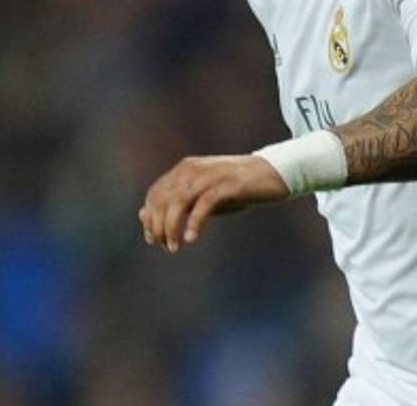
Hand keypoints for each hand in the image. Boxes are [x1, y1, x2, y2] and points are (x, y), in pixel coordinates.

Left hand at [139, 155, 288, 251]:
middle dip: (158, 226)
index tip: (154, 240)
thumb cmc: (237, 188)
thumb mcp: (204, 197)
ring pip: (179, 201)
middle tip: (165, 246)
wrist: (273, 174)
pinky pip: (204, 203)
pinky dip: (194, 222)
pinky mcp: (228, 184)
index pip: (155, 194)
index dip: (150, 219)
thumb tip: (143, 216)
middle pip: (163, 198)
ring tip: (174, 247)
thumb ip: (177, 205)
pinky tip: (191, 238)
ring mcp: (211, 175)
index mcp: (185, 169)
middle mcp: (193, 169)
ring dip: (172, 226)